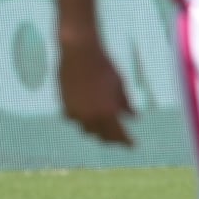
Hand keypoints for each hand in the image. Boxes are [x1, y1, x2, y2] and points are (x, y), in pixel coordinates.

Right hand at [58, 26, 135, 145]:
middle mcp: (91, 116)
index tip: (132, 146)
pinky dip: (82, 120)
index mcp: (108, 112)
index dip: (126, 142)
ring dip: (96, 130)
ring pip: (87, 130)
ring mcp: (76, 113)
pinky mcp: (64, 107)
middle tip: (119, 139)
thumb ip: (126, 103)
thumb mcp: (119, 84)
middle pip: (102, 136)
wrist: (79, 53)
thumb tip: (134, 117)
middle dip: (112, 139)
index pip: (118, 134)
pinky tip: (87, 117)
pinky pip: (74, 120)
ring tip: (104, 129)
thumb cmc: (104, 66)